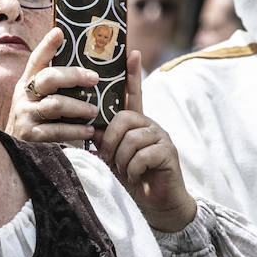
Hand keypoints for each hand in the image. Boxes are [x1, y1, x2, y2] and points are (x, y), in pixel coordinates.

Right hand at [5, 28, 100, 143]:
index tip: (60, 32)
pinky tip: (88, 130)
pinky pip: (55, 130)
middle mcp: (24, 95)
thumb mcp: (39, 97)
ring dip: (78, 107)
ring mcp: (25, 114)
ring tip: (94, 110)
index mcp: (28, 81)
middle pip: (48, 78)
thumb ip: (55, 84)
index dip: (47, 45)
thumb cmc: (37, 119)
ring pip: (55, 105)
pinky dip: (75, 130)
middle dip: (73, 76)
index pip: (37, 59)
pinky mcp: (30, 135)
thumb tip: (88, 68)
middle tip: (94, 78)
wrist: (12, 152)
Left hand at [94, 48, 196, 232]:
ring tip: (126, 172)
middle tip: (109, 159)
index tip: (131, 52)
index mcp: (136, 123)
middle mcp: (150, 125)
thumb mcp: (114, 158)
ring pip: (131, 138)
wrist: (157, 204)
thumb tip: (89, 129)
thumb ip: (105, 141)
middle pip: (123, 118)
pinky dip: (133, 169)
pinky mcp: (168, 152)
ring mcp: (161, 137)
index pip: (133, 94)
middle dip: (110, 142)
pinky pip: (142, 154)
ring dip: (122, 160)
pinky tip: (137, 177)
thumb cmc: (133, 180)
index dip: (131, 74)